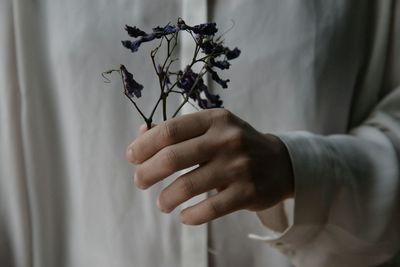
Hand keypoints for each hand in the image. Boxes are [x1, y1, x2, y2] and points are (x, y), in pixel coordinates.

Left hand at [126, 109, 293, 224]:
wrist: (280, 162)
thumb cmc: (236, 144)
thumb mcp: (212, 128)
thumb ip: (178, 130)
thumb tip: (141, 135)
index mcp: (215, 119)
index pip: (169, 131)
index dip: (144, 145)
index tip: (132, 157)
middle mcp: (227, 139)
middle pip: (172, 158)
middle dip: (147, 173)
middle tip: (139, 181)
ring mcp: (239, 166)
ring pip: (187, 186)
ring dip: (165, 198)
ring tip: (162, 203)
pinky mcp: (248, 192)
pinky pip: (209, 209)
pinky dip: (190, 216)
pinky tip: (184, 215)